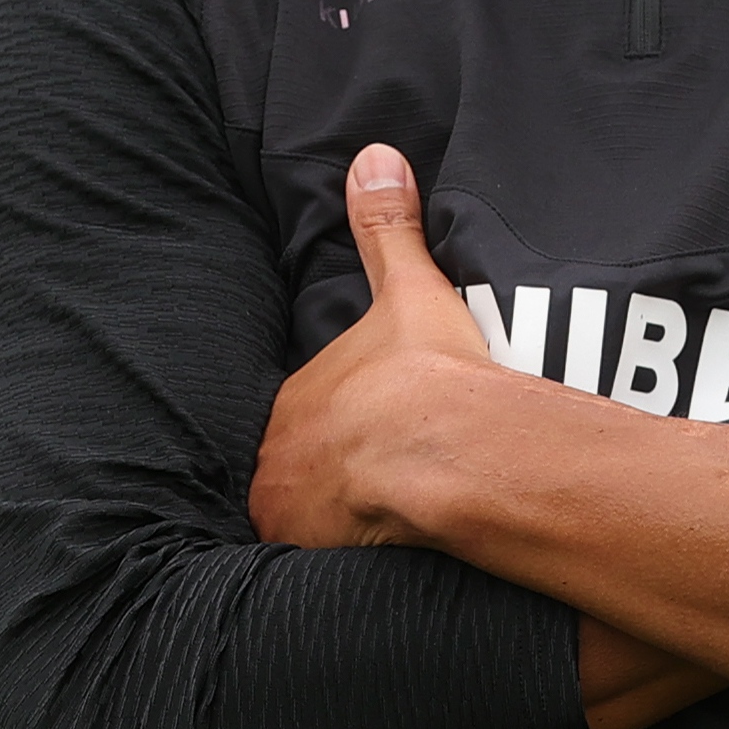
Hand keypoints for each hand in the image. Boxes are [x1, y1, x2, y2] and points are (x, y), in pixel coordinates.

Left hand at [249, 142, 504, 550]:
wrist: (450, 450)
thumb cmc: (430, 374)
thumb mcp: (410, 291)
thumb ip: (388, 229)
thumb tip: (374, 157)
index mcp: (294, 406)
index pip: (300, 422)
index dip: (332, 430)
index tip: (366, 438)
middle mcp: (278, 465)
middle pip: (294, 476)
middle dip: (325, 481)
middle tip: (374, 485)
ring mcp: (295, 519)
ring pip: (305, 526)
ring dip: (334, 528)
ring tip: (382, 530)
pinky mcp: (323, 563)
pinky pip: (329, 571)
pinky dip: (353, 566)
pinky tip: (388, 562)